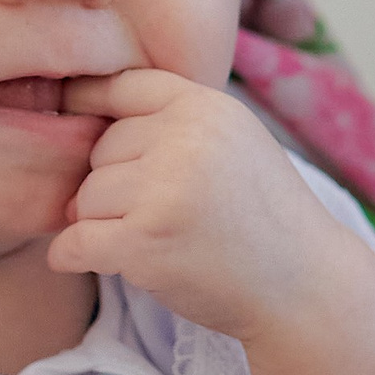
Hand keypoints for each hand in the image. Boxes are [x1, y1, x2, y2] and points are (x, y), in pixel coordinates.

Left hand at [48, 70, 358, 342]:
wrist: (307, 288)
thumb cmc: (264, 218)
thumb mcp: (234, 141)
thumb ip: (177, 121)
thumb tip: (82, 105)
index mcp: (204, 106)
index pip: (122, 86)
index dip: (89, 103)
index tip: (68, 116)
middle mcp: (183, 138)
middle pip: (98, 150)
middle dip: (112, 186)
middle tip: (156, 217)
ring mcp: (163, 189)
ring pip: (85, 198)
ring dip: (101, 225)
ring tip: (153, 242)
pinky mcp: (145, 241)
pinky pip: (74, 241)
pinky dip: (70, 256)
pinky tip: (81, 261)